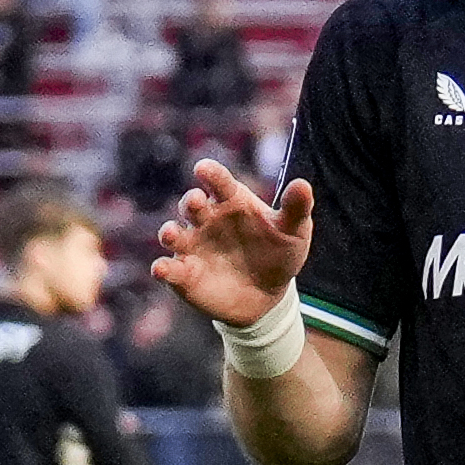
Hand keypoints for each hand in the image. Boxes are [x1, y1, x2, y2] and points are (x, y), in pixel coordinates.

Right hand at [153, 155, 307, 328]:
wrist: (267, 295)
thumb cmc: (279, 253)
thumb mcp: (294, 231)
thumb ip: (296, 208)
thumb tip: (302, 184)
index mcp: (231, 202)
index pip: (218, 182)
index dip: (210, 173)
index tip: (204, 168)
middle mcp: (206, 220)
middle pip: (191, 205)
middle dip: (190, 202)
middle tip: (196, 202)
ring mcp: (192, 246)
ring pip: (172, 233)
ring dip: (169, 232)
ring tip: (173, 234)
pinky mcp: (183, 274)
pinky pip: (168, 268)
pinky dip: (162, 268)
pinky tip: (162, 269)